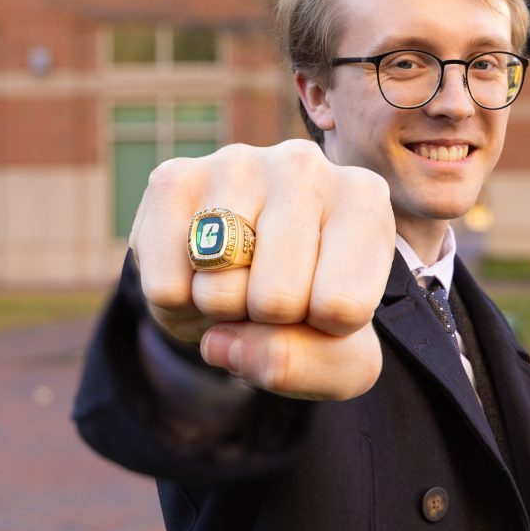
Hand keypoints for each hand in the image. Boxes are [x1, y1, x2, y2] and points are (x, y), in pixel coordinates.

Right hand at [129, 139, 395, 400]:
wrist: (252, 268)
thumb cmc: (313, 305)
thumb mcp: (344, 355)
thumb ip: (307, 366)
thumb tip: (221, 343)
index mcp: (364, 199)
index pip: (341, 306)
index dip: (325, 331)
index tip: (325, 302)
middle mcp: (304, 165)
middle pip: (276, 300)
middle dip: (268, 321)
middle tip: (272, 293)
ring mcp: (236, 164)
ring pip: (219, 291)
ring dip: (222, 311)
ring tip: (239, 278)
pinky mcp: (173, 179)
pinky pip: (166, 287)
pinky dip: (178, 303)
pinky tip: (201, 269)